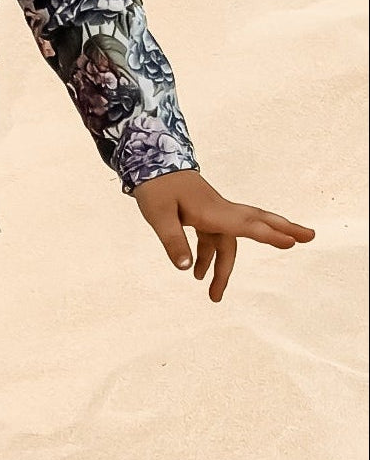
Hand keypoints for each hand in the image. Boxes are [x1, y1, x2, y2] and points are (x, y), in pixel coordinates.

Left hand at [131, 169, 313, 302]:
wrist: (149, 162)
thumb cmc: (156, 187)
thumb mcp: (159, 215)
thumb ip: (173, 241)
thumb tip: (186, 269)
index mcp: (213, 211)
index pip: (247, 225)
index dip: (270, 235)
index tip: (292, 242)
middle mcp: (218, 211)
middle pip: (256, 223)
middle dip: (281, 232)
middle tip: (310, 237)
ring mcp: (211, 212)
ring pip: (230, 241)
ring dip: (225, 268)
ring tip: (215, 296)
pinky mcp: (202, 214)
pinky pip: (214, 239)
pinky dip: (209, 257)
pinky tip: (198, 274)